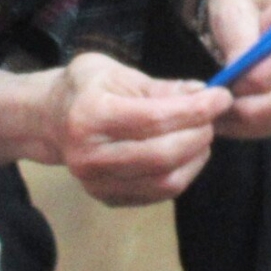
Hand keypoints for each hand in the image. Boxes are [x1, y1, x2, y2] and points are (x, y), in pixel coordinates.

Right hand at [40, 51, 232, 205]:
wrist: (49, 120)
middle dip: (200, 133)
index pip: (155, 118)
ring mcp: (97, 183)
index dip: (196, 109)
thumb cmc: (85, 89)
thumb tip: (201, 93)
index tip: (222, 96)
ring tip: (202, 133)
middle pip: (163, 155)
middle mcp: (89, 155)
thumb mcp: (117, 72)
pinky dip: (184, 173)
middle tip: (213, 116)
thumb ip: (159, 86)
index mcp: (89, 115)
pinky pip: (159, 194)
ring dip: (197, 156)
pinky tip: (187, 152)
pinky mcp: (107, 199)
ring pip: (166, 181)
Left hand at [195, 0, 270, 139]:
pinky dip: (261, 126)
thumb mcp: (231, 8)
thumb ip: (238, 41)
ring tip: (222, 121)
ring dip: (256, 123)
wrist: (249, 0)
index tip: (230, 85)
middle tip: (220, 110)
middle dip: (256, 108)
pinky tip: (235, 123)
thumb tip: (238, 77)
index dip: (263, 79)